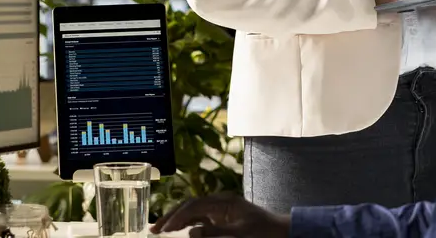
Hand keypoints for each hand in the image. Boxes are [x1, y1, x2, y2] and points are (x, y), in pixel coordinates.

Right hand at [151, 194, 288, 237]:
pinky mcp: (223, 217)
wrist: (281, 232)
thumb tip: (190, 233)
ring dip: (178, 218)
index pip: (194, 205)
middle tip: (154, 228)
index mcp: (224, 201)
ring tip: (161, 229)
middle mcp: (220, 202)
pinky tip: (179, 229)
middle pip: (190, 205)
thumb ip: (215, 234)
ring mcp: (221, 208)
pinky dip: (188, 222)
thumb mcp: (239, 235)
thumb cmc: (263, 233)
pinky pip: (201, 217)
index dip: (177, 216)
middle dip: (172, 215)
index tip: (164, 229)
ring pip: (193, 210)